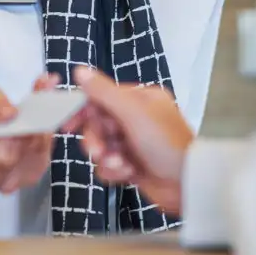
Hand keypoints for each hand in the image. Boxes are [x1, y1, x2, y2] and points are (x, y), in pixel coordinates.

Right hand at [62, 67, 193, 213]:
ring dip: (106, 158)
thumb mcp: (133, 112)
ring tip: (120, 164)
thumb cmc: (166, 144)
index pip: (101, 98)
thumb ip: (104, 92)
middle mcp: (136, 119)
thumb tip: (80, 71)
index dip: (83, 111)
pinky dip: (114, 171)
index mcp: (139, 100)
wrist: (187, 183)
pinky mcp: (131, 165)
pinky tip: (128, 173)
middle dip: (96, 140)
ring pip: (100, 147)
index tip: (68, 124)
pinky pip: (107, 165)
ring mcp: (133, 143)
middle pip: (97, 125)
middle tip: (99, 151)